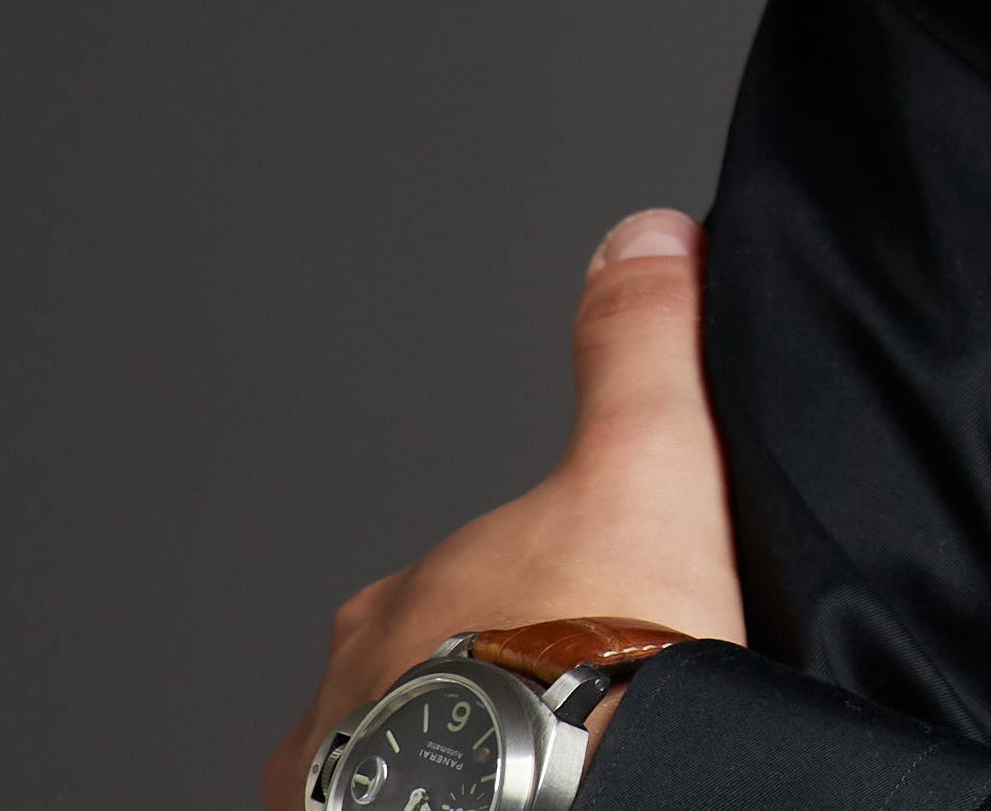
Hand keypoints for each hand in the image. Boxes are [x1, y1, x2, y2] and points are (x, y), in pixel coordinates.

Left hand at [267, 210, 748, 807]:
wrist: (575, 802)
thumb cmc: (600, 661)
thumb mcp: (646, 469)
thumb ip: (640, 352)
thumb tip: (643, 237)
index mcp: (404, 600)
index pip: (464, 585)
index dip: (531, 595)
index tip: (590, 622)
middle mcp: (348, 695)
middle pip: (422, 679)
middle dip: (485, 687)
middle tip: (578, 711)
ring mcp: (344, 789)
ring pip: (404, 763)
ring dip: (459, 765)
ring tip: (554, 770)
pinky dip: (447, 802)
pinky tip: (529, 800)